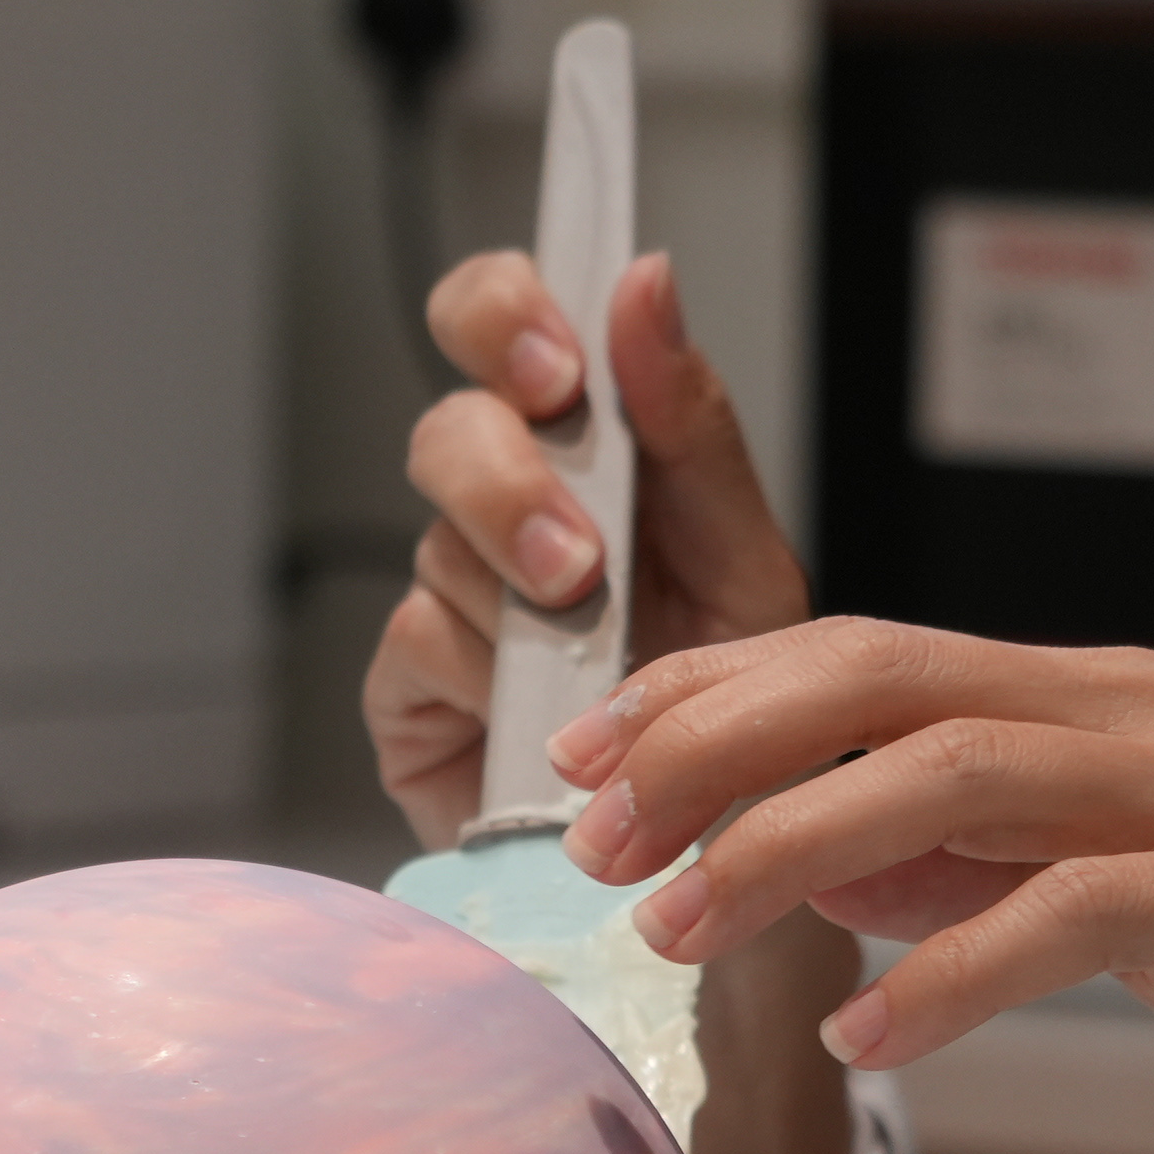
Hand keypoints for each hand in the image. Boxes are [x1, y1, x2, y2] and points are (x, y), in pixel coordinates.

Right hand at [365, 251, 808, 848]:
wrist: (720, 872)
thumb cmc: (741, 716)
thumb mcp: (746, 564)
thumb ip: (691, 428)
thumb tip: (644, 281)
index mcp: (584, 452)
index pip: (503, 321)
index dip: (504, 314)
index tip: (556, 363)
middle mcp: (506, 510)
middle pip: (450, 428)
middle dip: (509, 484)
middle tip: (577, 559)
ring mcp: (451, 597)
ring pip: (440, 543)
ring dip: (522, 603)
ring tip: (595, 665)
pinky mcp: (408, 688)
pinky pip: (419, 641)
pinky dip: (489, 677)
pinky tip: (537, 718)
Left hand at [539, 619, 1153, 1136]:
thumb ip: (1006, 876)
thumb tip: (834, 881)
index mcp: (1119, 701)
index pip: (877, 652)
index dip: (717, 691)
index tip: (590, 758)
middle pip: (888, 679)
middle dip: (712, 744)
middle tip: (583, 832)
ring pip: (964, 772)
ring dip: (794, 846)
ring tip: (681, 926)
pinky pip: (1092, 911)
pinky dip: (960, 968)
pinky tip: (869, 1030)